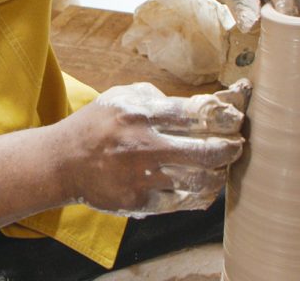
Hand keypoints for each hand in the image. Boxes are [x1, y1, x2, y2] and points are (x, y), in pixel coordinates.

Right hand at [55, 79, 250, 216]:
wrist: (62, 162)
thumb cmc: (97, 125)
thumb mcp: (121, 97)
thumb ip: (157, 97)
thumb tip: (200, 104)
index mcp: (140, 113)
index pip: (196, 114)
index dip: (226, 116)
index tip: (237, 119)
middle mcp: (142, 144)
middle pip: (205, 150)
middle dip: (231, 148)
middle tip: (237, 145)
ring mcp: (140, 176)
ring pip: (199, 180)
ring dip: (219, 174)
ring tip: (222, 168)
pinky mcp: (137, 202)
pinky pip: (181, 202)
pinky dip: (199, 196)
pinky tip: (204, 189)